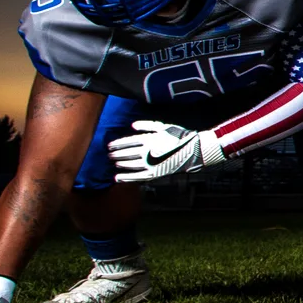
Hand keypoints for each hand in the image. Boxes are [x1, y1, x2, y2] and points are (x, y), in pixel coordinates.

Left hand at [109, 121, 226, 181]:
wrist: (193, 150)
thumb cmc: (179, 136)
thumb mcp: (163, 126)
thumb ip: (146, 125)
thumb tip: (132, 125)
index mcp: (148, 139)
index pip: (128, 142)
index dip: (117, 144)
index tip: (109, 146)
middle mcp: (147, 151)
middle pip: (127, 153)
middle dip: (116, 154)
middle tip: (109, 155)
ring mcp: (150, 163)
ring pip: (130, 164)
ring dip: (121, 164)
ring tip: (114, 163)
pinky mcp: (155, 173)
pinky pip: (137, 176)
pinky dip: (126, 177)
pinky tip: (117, 178)